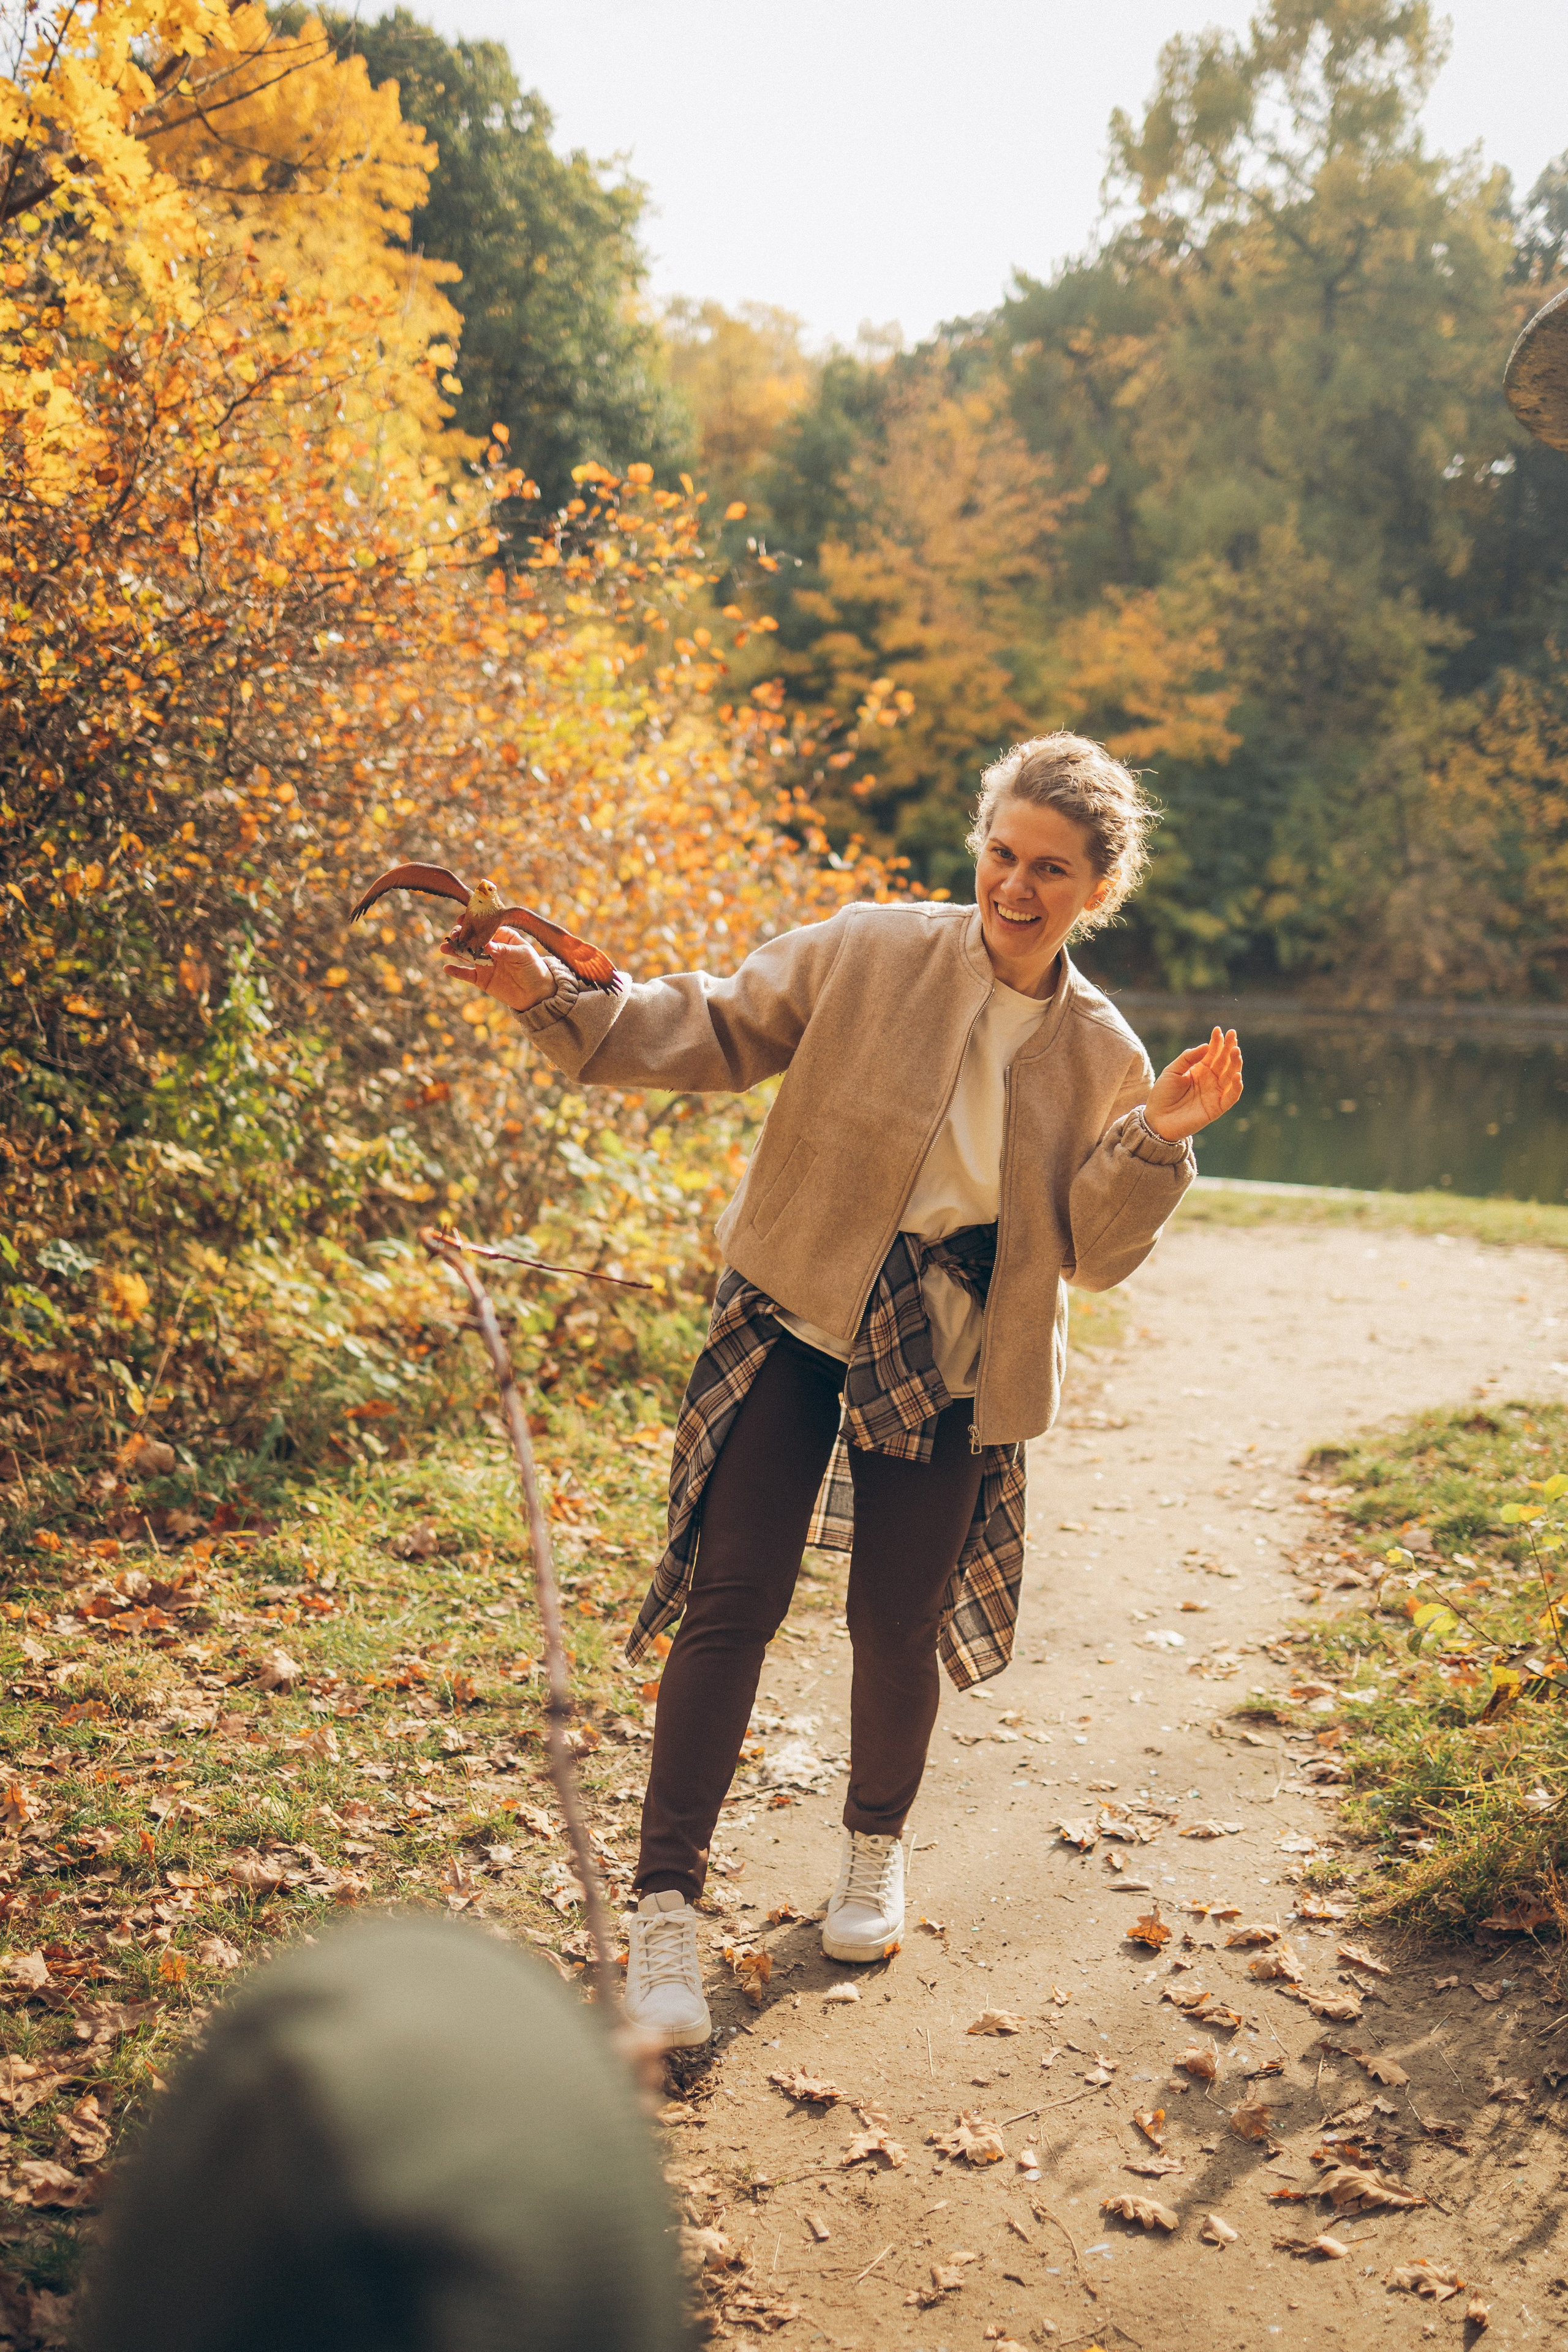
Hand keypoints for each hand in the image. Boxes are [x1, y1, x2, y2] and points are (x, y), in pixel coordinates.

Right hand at [443, 924, 556, 1013]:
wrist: (536, 993)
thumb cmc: (533, 968)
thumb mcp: (523, 956)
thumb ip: (505, 950)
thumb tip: (488, 946)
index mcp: (502, 936)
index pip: (485, 927)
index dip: (474, 922)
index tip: (462, 919)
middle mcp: (491, 948)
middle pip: (472, 939)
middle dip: (461, 936)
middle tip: (453, 936)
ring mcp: (484, 963)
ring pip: (466, 954)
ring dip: (454, 950)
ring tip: (444, 948)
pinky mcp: (481, 979)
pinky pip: (466, 974)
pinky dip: (456, 971)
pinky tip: (447, 968)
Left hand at [1143, 1026, 1242, 1140]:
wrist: (1156, 1119)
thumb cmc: (1163, 1094)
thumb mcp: (1172, 1071)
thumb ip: (1188, 1058)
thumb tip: (1206, 1046)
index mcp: (1200, 1069)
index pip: (1213, 1052)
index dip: (1217, 1041)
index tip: (1218, 1030)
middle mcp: (1210, 1079)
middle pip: (1224, 1061)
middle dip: (1229, 1048)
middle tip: (1233, 1035)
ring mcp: (1215, 1093)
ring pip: (1231, 1076)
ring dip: (1235, 1063)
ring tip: (1236, 1051)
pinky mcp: (1217, 1108)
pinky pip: (1231, 1097)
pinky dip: (1236, 1087)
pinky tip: (1237, 1076)